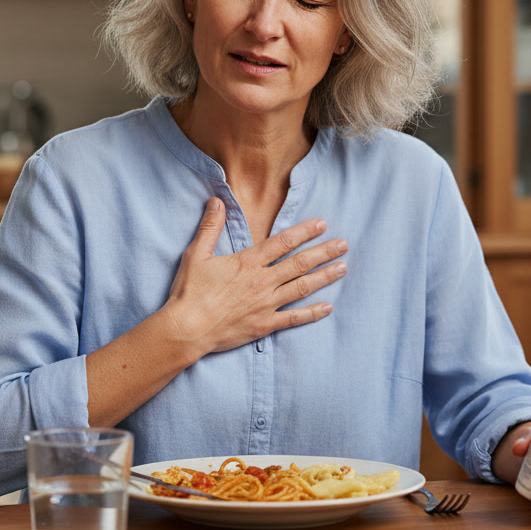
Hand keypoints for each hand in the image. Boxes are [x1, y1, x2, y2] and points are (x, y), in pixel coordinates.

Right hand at [161, 197, 347, 357]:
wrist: (186, 329)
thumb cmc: (189, 292)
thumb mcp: (196, 254)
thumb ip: (209, 227)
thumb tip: (216, 201)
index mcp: (247, 263)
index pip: (283, 242)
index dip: (304, 232)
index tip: (322, 225)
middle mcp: (262, 282)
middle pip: (299, 263)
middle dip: (324, 252)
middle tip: (344, 244)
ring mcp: (266, 304)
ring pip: (302, 287)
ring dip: (324, 277)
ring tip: (343, 268)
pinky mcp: (264, 326)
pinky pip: (294, 318)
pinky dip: (312, 313)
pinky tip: (328, 307)